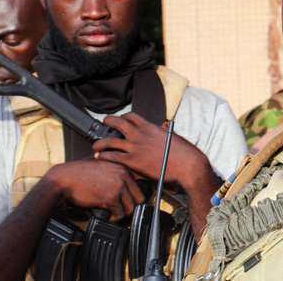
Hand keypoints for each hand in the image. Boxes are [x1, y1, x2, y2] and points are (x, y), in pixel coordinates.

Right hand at [45, 159, 143, 221]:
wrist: (63, 179)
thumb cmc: (78, 174)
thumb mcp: (100, 166)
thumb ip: (114, 171)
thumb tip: (125, 184)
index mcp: (122, 167)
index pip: (140, 185)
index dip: (134, 196)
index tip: (128, 202)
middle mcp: (123, 175)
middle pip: (139, 197)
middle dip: (131, 206)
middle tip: (122, 211)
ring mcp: (118, 186)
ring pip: (131, 207)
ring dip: (123, 214)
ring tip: (115, 214)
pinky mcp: (110, 197)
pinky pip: (120, 213)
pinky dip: (114, 218)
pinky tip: (108, 216)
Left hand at [92, 113, 206, 187]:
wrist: (186, 165)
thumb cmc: (183, 153)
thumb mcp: (172, 137)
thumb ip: (163, 132)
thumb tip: (163, 128)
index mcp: (150, 128)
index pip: (132, 117)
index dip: (123, 117)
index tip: (120, 119)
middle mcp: (141, 135)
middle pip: (118, 123)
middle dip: (109, 121)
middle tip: (104, 123)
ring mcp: (135, 148)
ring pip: (111, 141)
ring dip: (100, 142)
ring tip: (95, 144)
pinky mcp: (133, 161)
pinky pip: (113, 156)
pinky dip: (104, 156)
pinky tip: (99, 157)